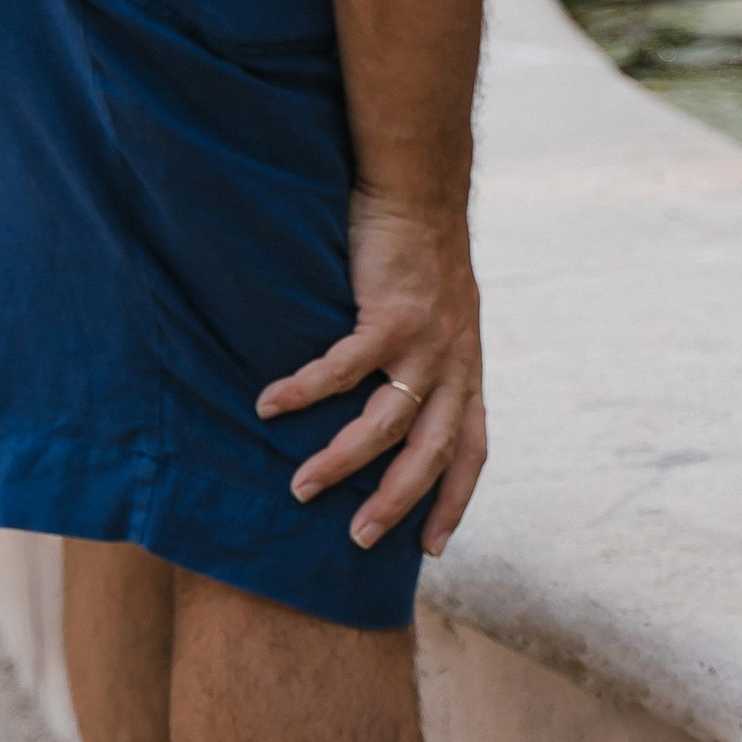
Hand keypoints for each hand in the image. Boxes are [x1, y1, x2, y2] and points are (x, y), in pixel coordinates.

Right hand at [257, 189, 487, 557]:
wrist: (421, 193)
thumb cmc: (418, 258)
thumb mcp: (441, 320)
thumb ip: (423, 365)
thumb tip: (384, 409)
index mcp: (466, 372)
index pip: (472, 451)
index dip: (454, 501)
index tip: (431, 547)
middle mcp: (454, 364)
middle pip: (432, 454)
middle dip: (396, 502)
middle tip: (357, 539)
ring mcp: (427, 342)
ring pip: (388, 423)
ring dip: (342, 460)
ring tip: (300, 487)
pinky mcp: (392, 315)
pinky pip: (344, 368)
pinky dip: (305, 391)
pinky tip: (269, 405)